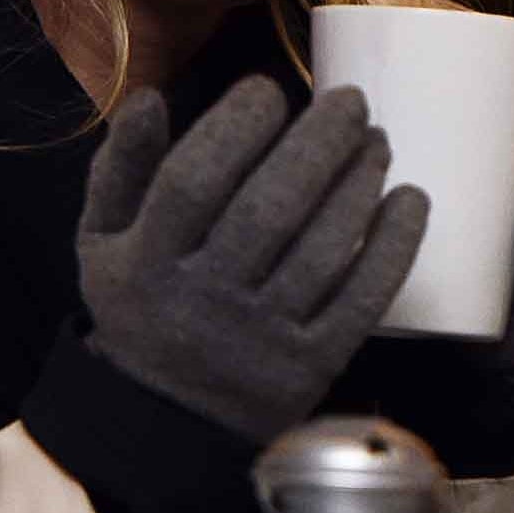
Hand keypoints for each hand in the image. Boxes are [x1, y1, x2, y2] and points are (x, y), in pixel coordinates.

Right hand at [78, 77, 428, 441]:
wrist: (168, 422)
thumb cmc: (144, 308)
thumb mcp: (103, 242)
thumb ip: (119, 169)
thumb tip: (150, 98)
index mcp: (147, 263)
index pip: (192, 183)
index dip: (235, 127)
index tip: (269, 90)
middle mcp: (203, 301)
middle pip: (267, 208)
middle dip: (316, 143)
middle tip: (349, 101)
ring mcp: (260, 338)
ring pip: (320, 250)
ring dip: (358, 184)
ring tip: (377, 141)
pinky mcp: (311, 367)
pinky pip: (360, 301)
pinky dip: (392, 248)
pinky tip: (409, 200)